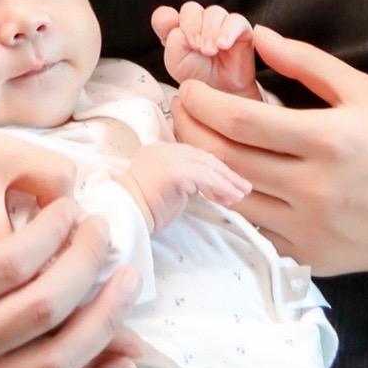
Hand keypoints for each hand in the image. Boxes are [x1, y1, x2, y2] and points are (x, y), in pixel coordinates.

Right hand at [121, 138, 250, 233]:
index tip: (231, 183)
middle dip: (226, 174)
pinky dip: (221, 187)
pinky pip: (205, 178)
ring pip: (206, 166)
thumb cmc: (142, 211)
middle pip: (203, 157)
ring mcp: (167, 157)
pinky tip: (231, 198)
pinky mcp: (173, 171)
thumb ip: (184, 182)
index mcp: (159, 149)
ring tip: (241, 195)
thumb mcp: (167, 190)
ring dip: (227, 182)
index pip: (194, 155)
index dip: (216, 169)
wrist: (124, 219)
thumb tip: (210, 186)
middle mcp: (163, 148)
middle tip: (243, 188)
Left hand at [152, 0, 260, 98]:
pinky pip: (235, 20)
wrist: (221, 95)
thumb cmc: (199, 81)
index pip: (165, 15)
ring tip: (210, 52)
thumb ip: (173, 42)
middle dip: (192, 28)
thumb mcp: (177, 64)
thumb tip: (181, 29)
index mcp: (177, 31)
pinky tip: (223, 45)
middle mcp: (197, 23)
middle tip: (196, 48)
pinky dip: (228, 31)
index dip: (167, 20)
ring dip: (210, 32)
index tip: (172, 34)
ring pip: (213, 12)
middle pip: (190, 9)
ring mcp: (218, 24)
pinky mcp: (239, 29)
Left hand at [171, 25, 367, 277]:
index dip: (201, 102)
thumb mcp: (365, 90)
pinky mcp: (310, 256)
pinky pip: (253, 229)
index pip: (238, 121)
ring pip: (230, 198)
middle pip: (223, 159)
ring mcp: (309, 228)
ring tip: (195, 140)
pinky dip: (233, 202)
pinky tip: (227, 179)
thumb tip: (259, 36)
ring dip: (202, 167)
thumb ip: (307, 62)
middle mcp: (314, 188)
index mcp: (328, 140)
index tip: (189, 88)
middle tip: (179, 110)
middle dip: (188, 130)